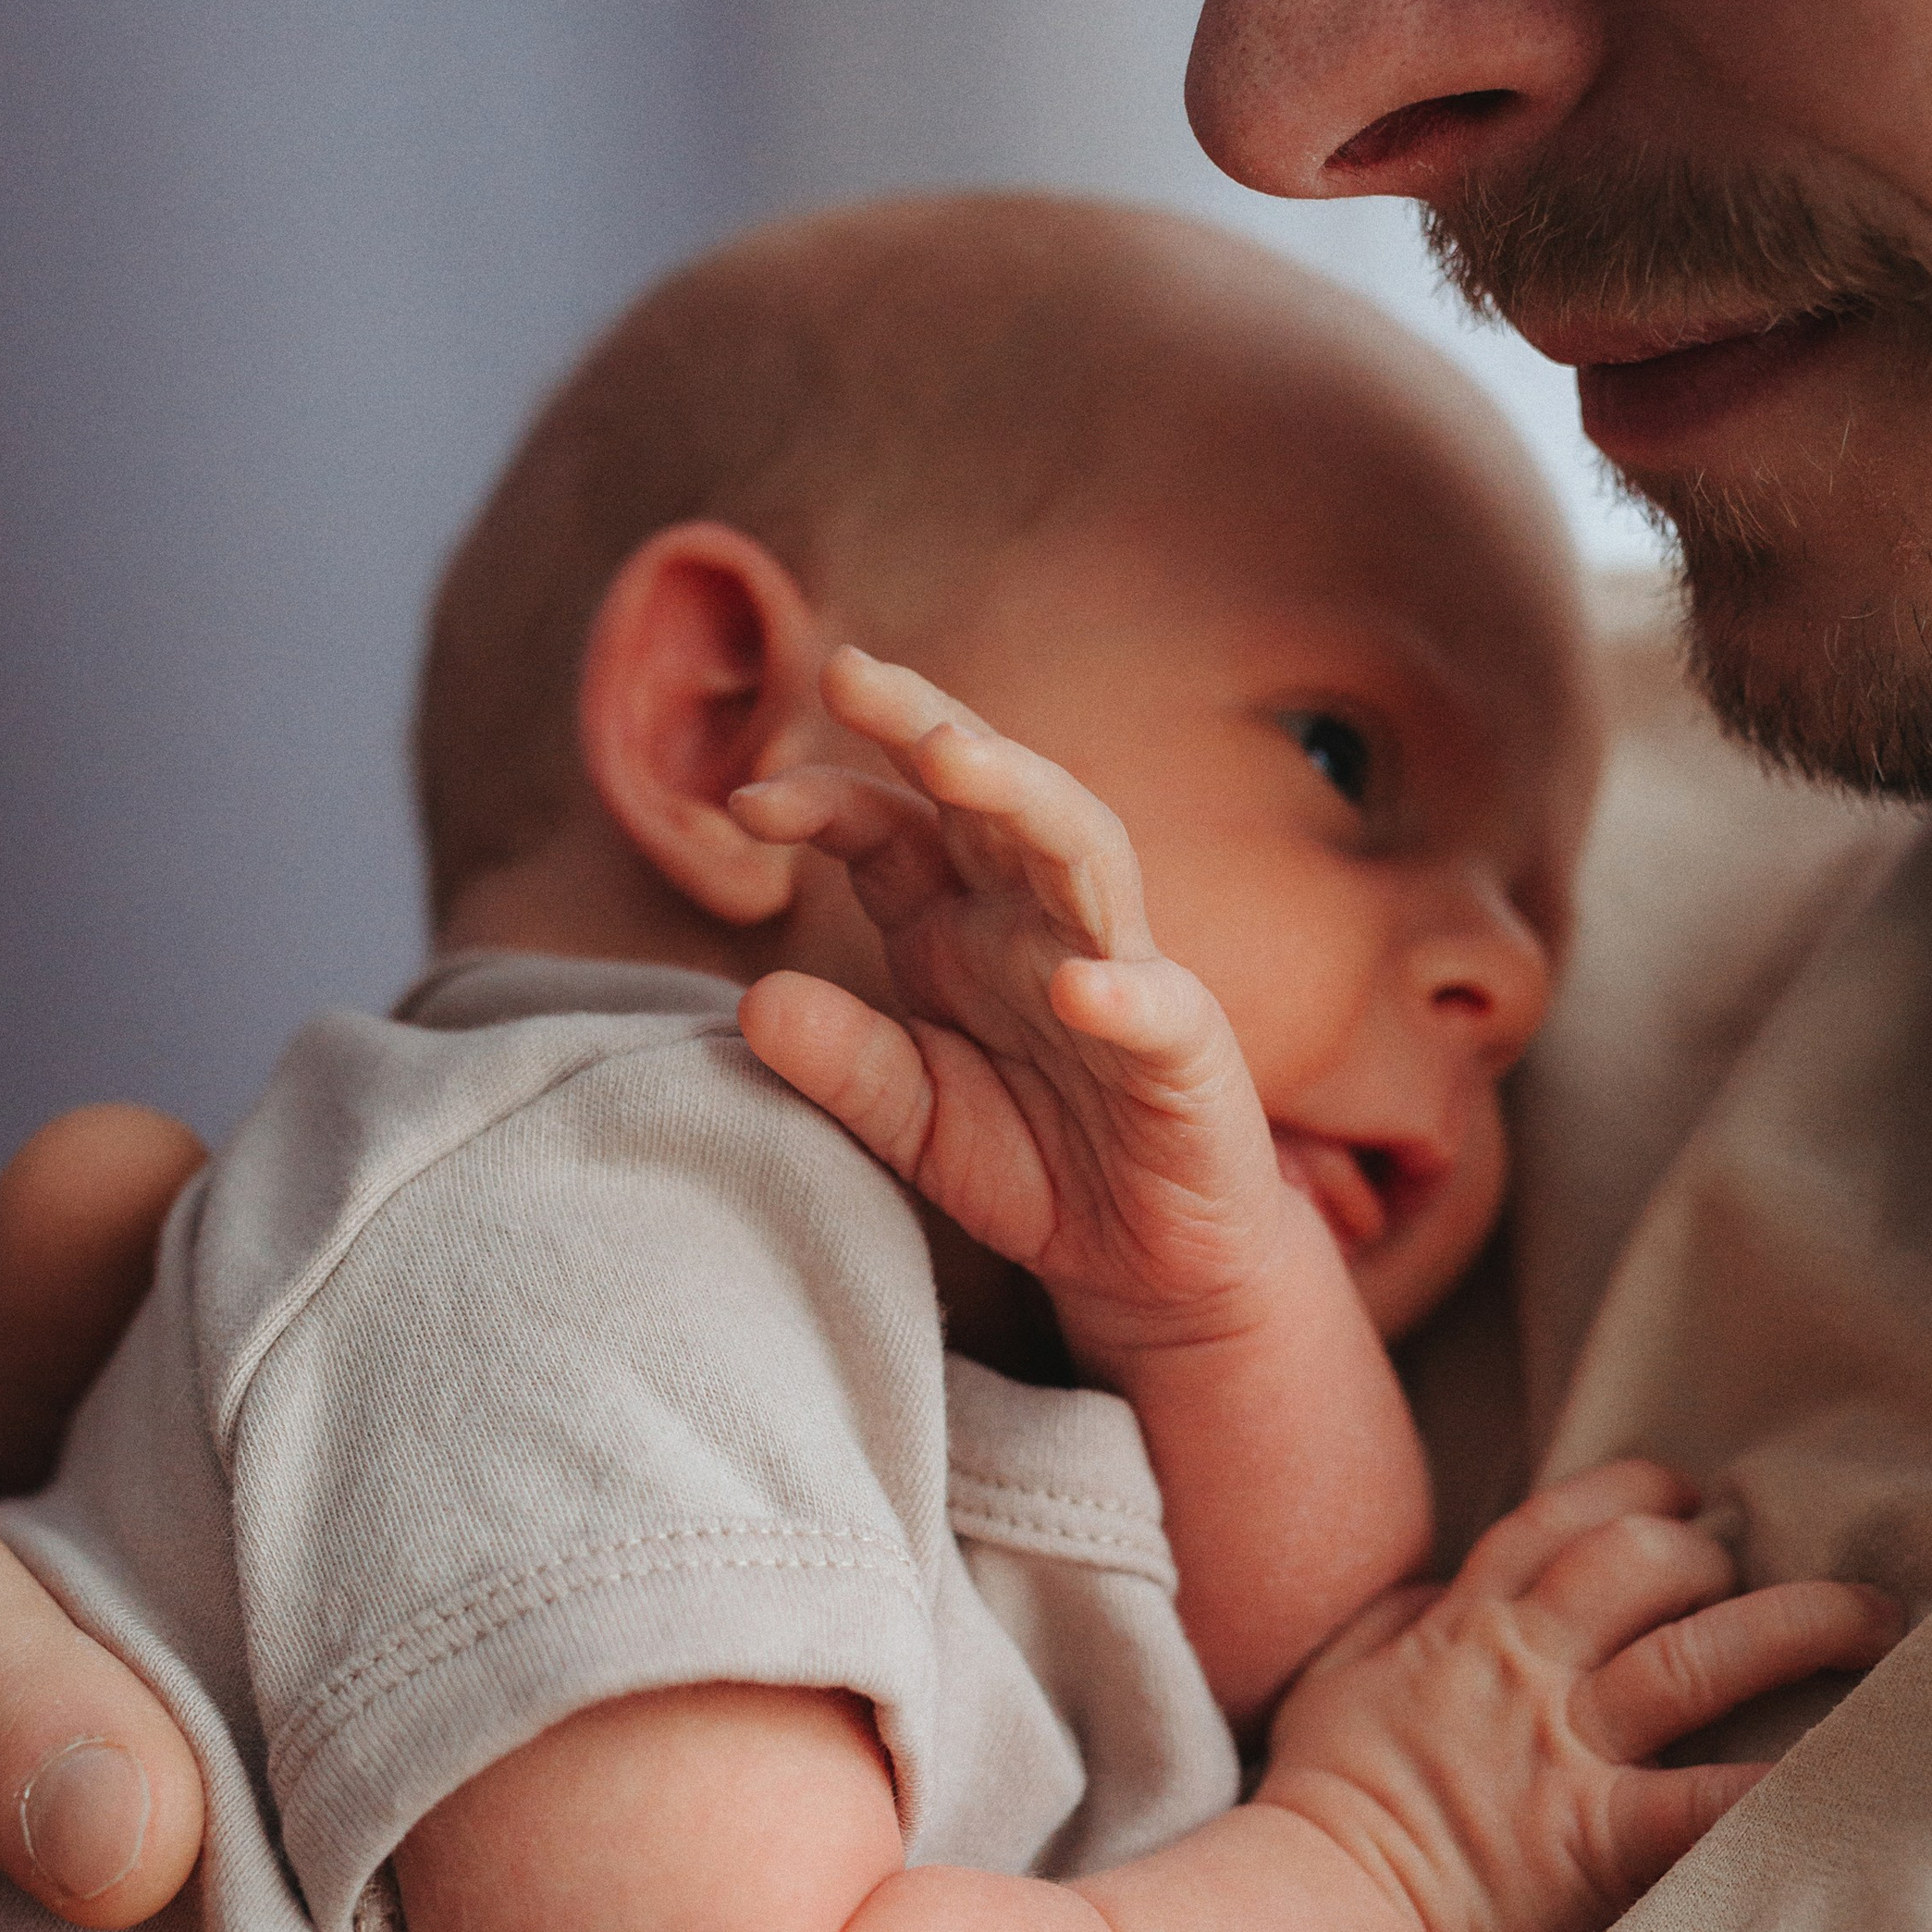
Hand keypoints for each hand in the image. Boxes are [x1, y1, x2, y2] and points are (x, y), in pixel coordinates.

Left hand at [733, 647, 1297, 1360]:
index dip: (823, 800)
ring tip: (954, 757)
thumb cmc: (1037, 1164)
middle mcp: (1037, 924)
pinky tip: (1081, 986)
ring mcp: (1119, 971)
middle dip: (925, 723)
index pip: (889, 830)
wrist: (1147, 1259)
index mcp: (959, 928)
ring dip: (1023, 796)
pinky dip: (1124, 991)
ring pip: (1083, 853)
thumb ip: (843, 1064)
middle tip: (851, 673)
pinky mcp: (1186, 1051)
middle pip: (991, 796)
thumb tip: (753, 1003)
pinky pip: (1159, 1008)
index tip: (745, 801)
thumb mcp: (913, 1122)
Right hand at [1259, 1459, 1904, 1931]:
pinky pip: (1707, 1806)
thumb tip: (1437, 1586)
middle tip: (1763, 1562)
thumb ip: (1388, 1621)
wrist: (1316, 1916)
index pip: (1557, 1525)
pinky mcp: (1597, 1841)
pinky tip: (1856, 1770)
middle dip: (1713, 1549)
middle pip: (1641, 1565)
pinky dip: (1781, 1789)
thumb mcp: (1330, 1683)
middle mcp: (1526, 1672)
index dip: (1630, 1490)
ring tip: (1872, 1618)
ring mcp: (1566, 1754)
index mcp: (1463, 1629)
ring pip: (1699, 1657)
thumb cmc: (1320, 1807)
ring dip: (1797, 1625)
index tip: (1682, 1487)